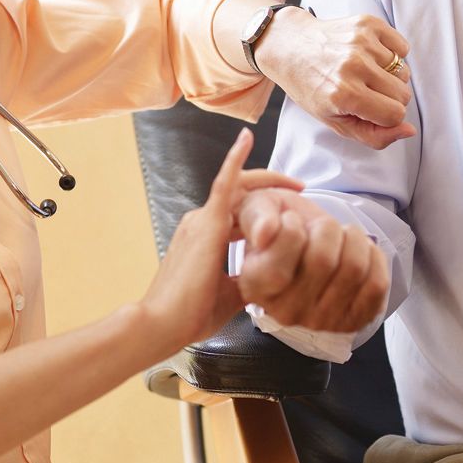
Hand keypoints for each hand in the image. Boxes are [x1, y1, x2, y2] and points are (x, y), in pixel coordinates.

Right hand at [140, 129, 302, 351]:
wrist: (162, 324)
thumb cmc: (190, 315)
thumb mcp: (229, 293)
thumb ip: (247, 279)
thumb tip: (268, 281)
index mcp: (204, 238)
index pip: (237, 212)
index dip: (262, 209)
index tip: (290, 212)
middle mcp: (200, 222)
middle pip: (240, 195)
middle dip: (271, 189)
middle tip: (301, 190)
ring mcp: (201, 220)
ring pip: (237, 188)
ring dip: (266, 181)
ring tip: (294, 181)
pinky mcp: (206, 223)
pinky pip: (224, 183)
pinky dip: (235, 160)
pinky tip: (246, 139)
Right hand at [235, 187, 388, 332]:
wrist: (304, 251)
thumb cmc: (279, 226)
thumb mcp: (258, 210)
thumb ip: (257, 216)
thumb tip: (265, 232)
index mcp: (256, 286)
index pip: (280, 262)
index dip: (291, 228)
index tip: (290, 221)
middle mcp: (286, 311)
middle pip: (322, 260)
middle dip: (326, 228)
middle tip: (320, 227)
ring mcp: (321, 321)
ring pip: (353, 269)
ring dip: (352, 239)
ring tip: (341, 237)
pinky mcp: (353, 321)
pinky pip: (377, 285)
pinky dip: (374, 257)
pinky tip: (359, 251)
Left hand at [253, 9, 416, 149]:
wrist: (290, 46)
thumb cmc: (312, 88)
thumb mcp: (335, 122)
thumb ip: (375, 136)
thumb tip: (410, 130)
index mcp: (345, 95)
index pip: (396, 114)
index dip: (386, 117)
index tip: (370, 110)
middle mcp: (354, 66)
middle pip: (403, 93)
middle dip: (389, 98)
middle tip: (365, 91)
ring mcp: (361, 42)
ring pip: (404, 71)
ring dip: (388, 75)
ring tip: (363, 72)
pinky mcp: (367, 23)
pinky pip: (402, 47)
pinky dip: (392, 54)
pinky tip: (369, 56)